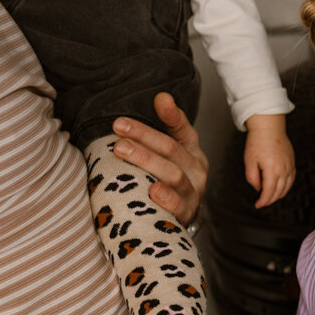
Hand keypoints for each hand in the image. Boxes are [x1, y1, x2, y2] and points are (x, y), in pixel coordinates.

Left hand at [111, 93, 207, 224]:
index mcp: (191, 150)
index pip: (183, 129)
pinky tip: (153, 191)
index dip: (171, 115)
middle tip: (118, 127)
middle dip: (144, 136)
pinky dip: (167, 198)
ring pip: (173, 174)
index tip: (159, 99)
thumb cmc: (169, 180)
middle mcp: (196, 169)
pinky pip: (179, 205)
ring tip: (121, 149)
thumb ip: (164, 128)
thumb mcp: (167, 153)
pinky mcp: (187, 213)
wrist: (182, 217)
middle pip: (171, 149)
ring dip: (146, 160)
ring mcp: (193, 192)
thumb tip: (161, 96)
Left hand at [243, 114, 295, 207]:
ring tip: (271, 197)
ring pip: (287, 187)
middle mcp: (283, 170)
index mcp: (272, 170)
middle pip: (279, 192)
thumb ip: (252, 178)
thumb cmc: (257, 142)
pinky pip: (291, 179)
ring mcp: (289, 166)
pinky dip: (286, 186)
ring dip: (279, 195)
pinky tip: (281, 187)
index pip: (269, 192)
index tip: (258, 204)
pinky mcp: (292, 162)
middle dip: (270, 200)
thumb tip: (258, 188)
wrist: (269, 128)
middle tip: (262, 202)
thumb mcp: (249, 161)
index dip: (263, 201)